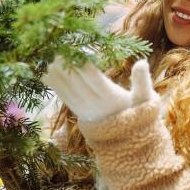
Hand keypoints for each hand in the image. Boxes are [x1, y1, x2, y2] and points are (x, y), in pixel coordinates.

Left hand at [42, 57, 157, 122]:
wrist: (128, 143)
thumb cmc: (140, 114)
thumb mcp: (146, 100)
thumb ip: (143, 82)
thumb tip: (142, 62)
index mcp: (112, 99)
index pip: (95, 79)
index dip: (84, 65)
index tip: (76, 49)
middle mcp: (95, 105)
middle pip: (77, 82)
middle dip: (66, 64)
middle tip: (56, 46)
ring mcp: (84, 110)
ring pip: (67, 89)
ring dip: (56, 73)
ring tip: (46, 56)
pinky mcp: (78, 112)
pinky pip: (63, 97)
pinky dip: (53, 84)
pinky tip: (43, 72)